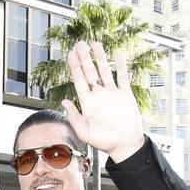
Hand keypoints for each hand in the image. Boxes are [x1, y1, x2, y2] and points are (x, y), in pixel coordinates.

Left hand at [61, 41, 145, 161]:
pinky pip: (122, 77)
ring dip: (100, 58)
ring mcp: (112, 94)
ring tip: (95, 44)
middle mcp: (98, 95)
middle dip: (84, 58)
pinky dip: (120, 66)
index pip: (79, 80)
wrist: (125, 145)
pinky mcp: (125, 95)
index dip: (74, 67)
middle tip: (79, 44)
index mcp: (87, 102)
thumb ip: (74, 117)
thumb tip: (64, 102)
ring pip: (105, 71)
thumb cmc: (104, 142)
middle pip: (90, 72)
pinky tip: (117, 54)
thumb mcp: (84, 132)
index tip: (70, 54)